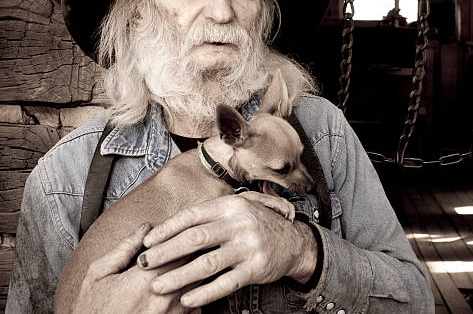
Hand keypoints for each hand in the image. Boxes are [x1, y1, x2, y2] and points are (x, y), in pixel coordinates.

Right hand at [71, 223, 193, 313]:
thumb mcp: (98, 275)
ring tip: (183, 267)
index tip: (177, 234)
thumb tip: (146, 228)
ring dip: (193, 274)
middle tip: (189, 245)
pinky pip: (195, 306)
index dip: (179, 239)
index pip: (176, 250)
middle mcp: (163, 299)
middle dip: (189, 254)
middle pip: (191, 266)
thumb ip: (124, 249)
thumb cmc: (92, 310)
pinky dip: (192, 295)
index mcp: (144, 281)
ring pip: (197, 285)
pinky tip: (180, 290)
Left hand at [137, 195, 317, 307]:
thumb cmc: (257, 224)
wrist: (294, 241)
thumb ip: (210, 215)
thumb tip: (170, 226)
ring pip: (207, 264)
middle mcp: (239, 223)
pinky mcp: (256, 268)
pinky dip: (204, 294)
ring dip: (179, 277)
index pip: (192, 215)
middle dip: (166, 252)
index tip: (147, 241)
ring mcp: (248, 247)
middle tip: (144, 263)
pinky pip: (225, 284)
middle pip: (196, 238)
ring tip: (158, 285)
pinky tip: (187, 300)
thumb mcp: (237, 209)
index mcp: (231, 206)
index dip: (167, 228)